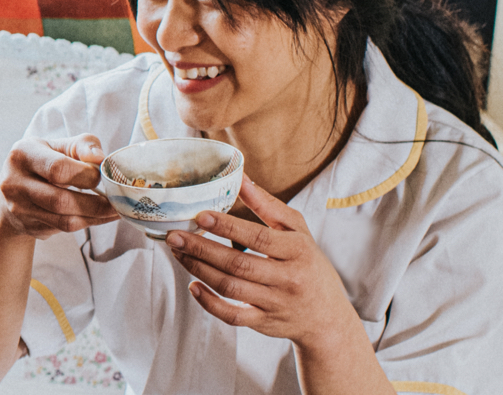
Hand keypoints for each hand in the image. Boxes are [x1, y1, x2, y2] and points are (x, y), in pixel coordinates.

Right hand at [0, 134, 120, 239]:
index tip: (100, 176)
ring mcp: (19, 209)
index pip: (57, 168)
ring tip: (115, 211)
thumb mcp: (59, 146)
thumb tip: (100, 159)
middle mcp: (14, 183)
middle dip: (95, 203)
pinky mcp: (28, 227)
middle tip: (117, 201)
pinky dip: (87, 224)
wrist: (13, 191)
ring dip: (95, 217)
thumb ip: (82, 146)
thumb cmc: (44, 162)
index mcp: (23, 154)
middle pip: (60, 200)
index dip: (85, 175)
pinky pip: (63, 229)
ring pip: (64, 220)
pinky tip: (100, 217)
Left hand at [164, 179, 363, 349]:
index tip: (201, 216)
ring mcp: (274, 303)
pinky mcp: (263, 323)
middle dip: (202, 249)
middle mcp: (287, 279)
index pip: (258, 238)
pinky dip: (209, 303)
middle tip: (175, 236)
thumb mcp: (298, 231)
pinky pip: (232, 316)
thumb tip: (241, 179)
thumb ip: (269, 206)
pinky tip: (193, 286)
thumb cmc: (308, 264)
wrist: (327, 316)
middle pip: (238, 264)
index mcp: (297, 251)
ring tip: (179, 253)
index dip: (228, 227)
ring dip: (199, 270)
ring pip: (230, 288)